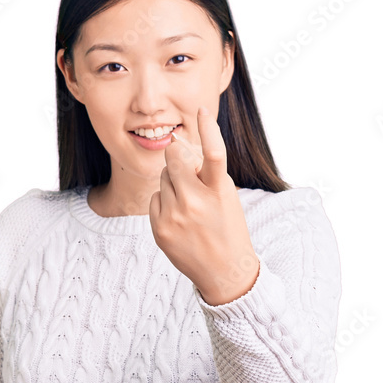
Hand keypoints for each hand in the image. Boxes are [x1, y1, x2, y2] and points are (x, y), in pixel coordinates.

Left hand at [148, 106, 259, 305]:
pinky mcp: (160, 229)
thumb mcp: (226, 197)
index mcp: (219, 192)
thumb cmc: (227, 229)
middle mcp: (196, 203)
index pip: (214, 154)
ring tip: (189, 205)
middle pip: (174, 158)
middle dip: (177, 156)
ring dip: (173, 183)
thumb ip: (207, 174)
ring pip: (163, 178)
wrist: (224, 272)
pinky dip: (164, 203)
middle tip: (188, 169)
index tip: (200, 110)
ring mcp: (175, 217)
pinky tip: (179, 218)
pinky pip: (155, 199)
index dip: (208, 129)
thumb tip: (180, 148)